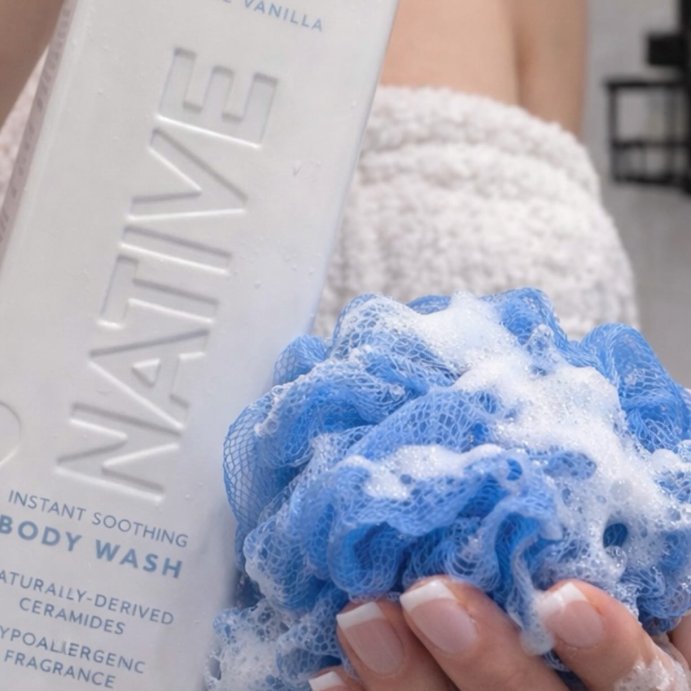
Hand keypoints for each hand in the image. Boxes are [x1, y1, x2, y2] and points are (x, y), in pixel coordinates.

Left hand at [309, 578, 690, 690]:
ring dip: (406, 680)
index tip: (561, 599)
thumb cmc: (620, 624)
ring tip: (361, 620)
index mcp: (646, 687)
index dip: (607, 649)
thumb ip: (638, 574)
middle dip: (484, 658)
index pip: (639, 683)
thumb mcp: (654, 606)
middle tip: (428, 598)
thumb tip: (611, 512)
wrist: (568, 670)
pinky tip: (335, 675)